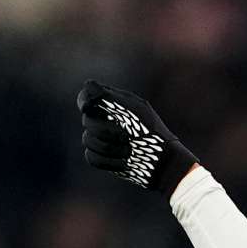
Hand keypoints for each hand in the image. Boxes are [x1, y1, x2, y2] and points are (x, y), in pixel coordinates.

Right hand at [76, 79, 197, 195]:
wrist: (162, 162)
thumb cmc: (152, 132)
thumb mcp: (133, 110)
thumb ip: (110, 96)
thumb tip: (87, 85)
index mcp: (113, 104)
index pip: (86, 96)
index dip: (84, 101)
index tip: (88, 107)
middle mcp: (104, 119)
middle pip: (87, 120)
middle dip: (106, 129)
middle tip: (127, 135)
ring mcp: (101, 139)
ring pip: (87, 140)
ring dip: (110, 147)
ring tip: (129, 150)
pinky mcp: (101, 158)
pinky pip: (91, 157)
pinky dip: (107, 160)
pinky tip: (123, 161)